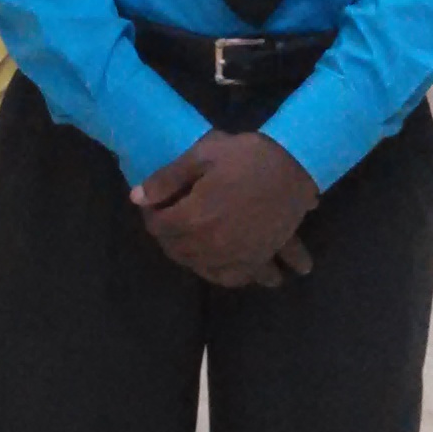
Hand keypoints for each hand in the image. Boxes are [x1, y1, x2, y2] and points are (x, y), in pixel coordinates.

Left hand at [131, 130, 317, 286]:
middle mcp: (212, 244)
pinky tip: (218, 265)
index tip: (154, 204)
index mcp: (194, 218)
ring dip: (191, 256)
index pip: (158, 227)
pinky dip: (222, 274)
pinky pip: (234, 277)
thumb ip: (167, 178)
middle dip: (168, 236)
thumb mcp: (203, 154)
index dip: (152, 214)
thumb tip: (137, 198)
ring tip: (190, 242)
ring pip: (202, 267)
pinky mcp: (258, 258)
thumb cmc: (247, 155)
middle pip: (177, 250)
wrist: (295, 165)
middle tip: (169, 220)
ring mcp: (236, 255)